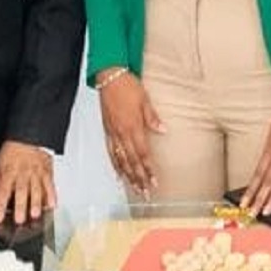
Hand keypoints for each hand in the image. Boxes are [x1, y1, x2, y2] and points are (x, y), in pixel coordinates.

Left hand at [0, 140, 55, 225]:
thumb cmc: (12, 153)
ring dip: (36, 203)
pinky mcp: (47, 172)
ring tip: (35, 215)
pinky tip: (52, 205)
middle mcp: (23, 173)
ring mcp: (36, 173)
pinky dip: (52, 195)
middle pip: (21, 191)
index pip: (2, 191)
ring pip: (37, 189)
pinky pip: (50, 184)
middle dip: (20, 206)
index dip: (0, 205)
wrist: (29, 137)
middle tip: (20, 220)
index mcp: (9, 172)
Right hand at [98, 71, 164, 194]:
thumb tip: (163, 130)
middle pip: (131, 162)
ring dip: (128, 176)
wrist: (109, 77)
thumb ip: (153, 118)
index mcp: (133, 126)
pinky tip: (119, 174)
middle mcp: (121, 133)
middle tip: (146, 193)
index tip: (154, 182)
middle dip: (139, 179)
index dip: (148, 170)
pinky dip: (115, 165)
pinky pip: (111, 152)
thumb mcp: (145, 100)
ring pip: (120, 160)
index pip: (142, 154)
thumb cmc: (127, 86)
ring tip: (135, 189)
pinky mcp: (107, 131)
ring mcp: (113, 133)